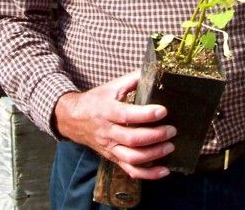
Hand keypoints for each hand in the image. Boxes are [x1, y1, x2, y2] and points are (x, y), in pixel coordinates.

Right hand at [53, 70, 175, 179]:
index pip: (127, 115)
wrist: (73, 119)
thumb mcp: (112, 87)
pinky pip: (130, 170)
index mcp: (107, 111)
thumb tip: (154, 71)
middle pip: (132, 139)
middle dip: (155, 136)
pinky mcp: (113, 158)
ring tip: (169, 146)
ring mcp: (110, 147)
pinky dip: (148, 174)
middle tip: (171, 130)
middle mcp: (108, 131)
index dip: (146, 114)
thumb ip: (133, 80)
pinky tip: (164, 171)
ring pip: (131, 157)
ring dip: (153, 155)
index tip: (163, 111)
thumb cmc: (96, 101)